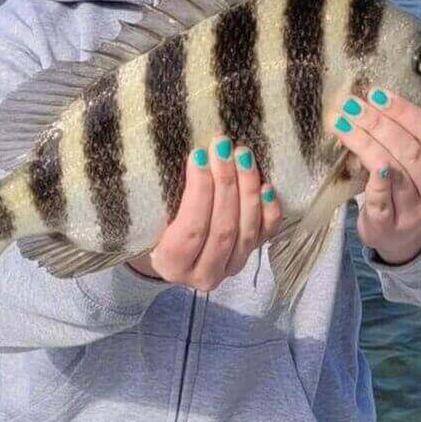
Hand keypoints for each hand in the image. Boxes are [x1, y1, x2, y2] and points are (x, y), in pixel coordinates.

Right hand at [127, 137, 282, 290]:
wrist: (175, 248)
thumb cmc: (156, 225)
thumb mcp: (151, 216)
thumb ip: (165, 196)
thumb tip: (195, 156)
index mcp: (172, 264)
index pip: (191, 229)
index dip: (199, 191)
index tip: (199, 155)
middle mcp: (204, 273)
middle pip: (223, 228)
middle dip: (225, 183)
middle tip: (223, 148)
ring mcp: (231, 267)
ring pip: (246, 230)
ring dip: (247, 188)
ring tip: (243, 155)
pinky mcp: (250, 257)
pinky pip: (266, 234)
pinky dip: (269, 209)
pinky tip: (266, 185)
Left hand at [329, 87, 420, 264]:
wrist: (405, 239)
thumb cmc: (409, 189)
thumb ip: (409, 137)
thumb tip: (373, 99)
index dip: (406, 112)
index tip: (377, 94)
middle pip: (412, 151)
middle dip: (379, 124)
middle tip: (353, 105)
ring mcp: (416, 212)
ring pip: (393, 171)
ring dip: (365, 143)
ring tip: (342, 123)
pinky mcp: (390, 227)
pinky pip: (380, 200)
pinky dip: (370, 178)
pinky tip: (355, 157)